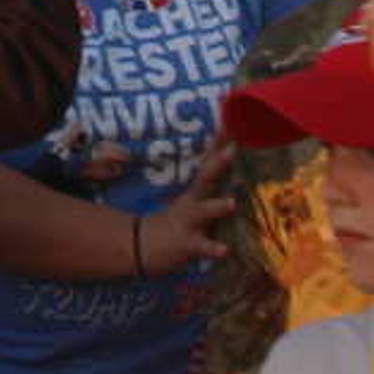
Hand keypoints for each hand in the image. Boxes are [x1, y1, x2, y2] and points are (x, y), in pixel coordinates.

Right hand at [139, 144, 236, 271]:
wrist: (141, 247)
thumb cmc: (170, 223)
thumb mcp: (186, 201)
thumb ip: (204, 186)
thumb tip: (198, 166)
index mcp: (194, 192)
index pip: (208, 163)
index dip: (218, 144)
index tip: (230, 123)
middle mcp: (192, 203)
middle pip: (205, 179)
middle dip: (218, 163)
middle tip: (232, 149)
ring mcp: (189, 223)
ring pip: (203, 212)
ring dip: (216, 206)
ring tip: (231, 203)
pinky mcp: (188, 245)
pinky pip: (202, 247)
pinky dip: (213, 249)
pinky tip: (225, 250)